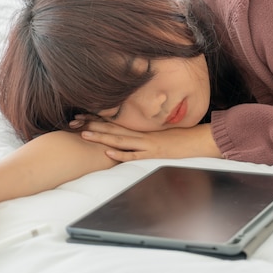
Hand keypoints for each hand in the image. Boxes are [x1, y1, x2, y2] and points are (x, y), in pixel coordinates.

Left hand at [72, 118, 221, 161]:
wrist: (199, 140)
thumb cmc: (181, 138)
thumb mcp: (160, 134)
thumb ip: (145, 135)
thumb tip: (130, 138)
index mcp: (141, 129)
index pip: (115, 123)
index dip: (98, 120)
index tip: (81, 117)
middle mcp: (141, 134)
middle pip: (113, 129)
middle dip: (92, 126)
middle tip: (74, 122)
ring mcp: (147, 143)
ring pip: (120, 140)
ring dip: (101, 138)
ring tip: (84, 134)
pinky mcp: (154, 153)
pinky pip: (135, 155)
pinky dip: (122, 154)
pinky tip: (109, 153)